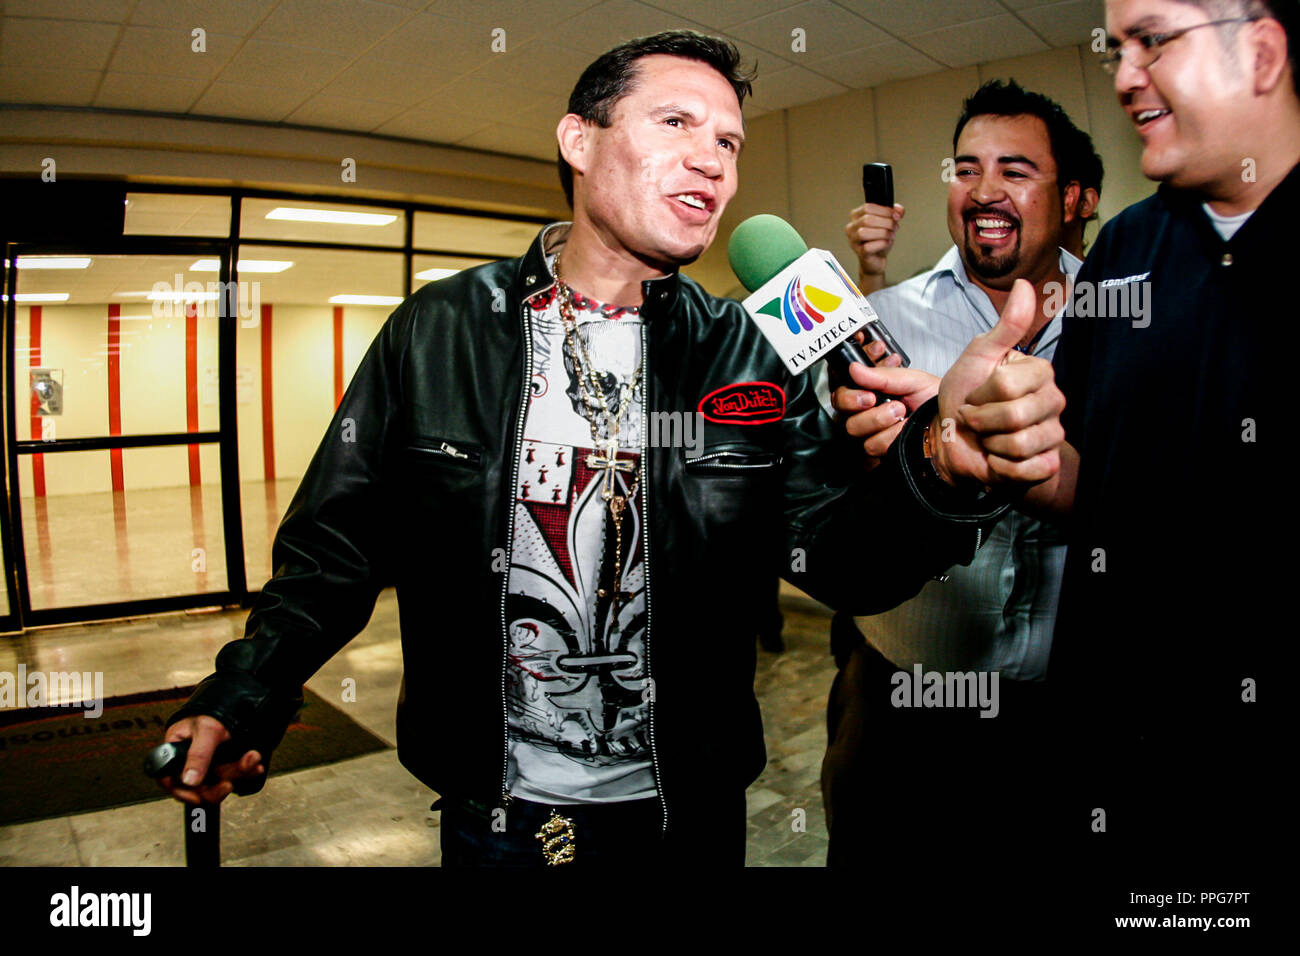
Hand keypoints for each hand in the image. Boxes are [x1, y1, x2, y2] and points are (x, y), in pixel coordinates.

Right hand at [157, 715, 263, 805]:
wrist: (237, 704)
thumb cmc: (212, 713)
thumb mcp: (206, 729)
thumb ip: (198, 755)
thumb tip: (189, 781)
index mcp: (175, 752)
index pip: (170, 780)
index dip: (183, 793)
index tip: (199, 797)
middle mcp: (190, 763)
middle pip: (201, 786)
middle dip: (223, 780)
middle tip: (238, 771)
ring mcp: (209, 766)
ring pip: (221, 782)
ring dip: (239, 773)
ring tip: (252, 758)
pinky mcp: (226, 766)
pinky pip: (236, 777)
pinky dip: (247, 772)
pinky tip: (255, 766)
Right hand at [831, 335, 936, 463]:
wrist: (953, 426)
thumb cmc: (935, 402)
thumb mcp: (912, 380)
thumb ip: (881, 375)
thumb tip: (854, 368)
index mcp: (869, 393)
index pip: (841, 393)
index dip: (850, 395)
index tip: (870, 395)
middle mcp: (865, 415)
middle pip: (844, 416)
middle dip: (872, 412)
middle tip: (895, 407)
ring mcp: (870, 436)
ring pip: (857, 433)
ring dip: (884, 425)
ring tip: (905, 418)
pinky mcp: (877, 456)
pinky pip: (869, 453)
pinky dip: (890, 442)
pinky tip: (904, 434)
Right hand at [845, 202, 904, 292]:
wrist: (877, 259)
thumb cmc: (879, 239)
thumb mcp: (888, 223)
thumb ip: (894, 213)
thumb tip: (899, 210)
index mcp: (856, 216)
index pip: (868, 207)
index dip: (884, 210)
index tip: (896, 215)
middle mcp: (851, 228)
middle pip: (867, 219)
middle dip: (886, 222)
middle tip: (895, 227)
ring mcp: (853, 241)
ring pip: (864, 232)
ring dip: (883, 233)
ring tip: (891, 235)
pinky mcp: (860, 253)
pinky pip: (868, 247)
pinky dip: (882, 244)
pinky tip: (887, 243)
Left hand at [930, 279, 1064, 486]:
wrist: (953, 439)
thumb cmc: (964, 395)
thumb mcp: (978, 355)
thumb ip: (1005, 326)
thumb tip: (1024, 284)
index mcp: (1040, 373)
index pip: (1008, 385)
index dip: (980, 393)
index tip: (975, 394)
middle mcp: (1053, 402)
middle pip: (1015, 417)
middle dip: (981, 420)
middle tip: (976, 419)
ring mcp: (1052, 434)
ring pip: (1019, 445)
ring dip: (989, 444)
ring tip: (987, 438)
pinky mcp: (1046, 464)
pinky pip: (1025, 470)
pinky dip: (999, 468)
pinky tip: (996, 459)